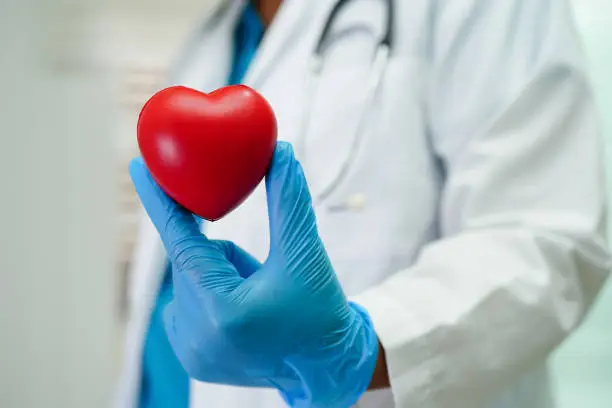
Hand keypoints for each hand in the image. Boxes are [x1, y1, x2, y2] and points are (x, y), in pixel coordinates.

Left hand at [130, 142, 378, 406]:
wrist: (327, 367)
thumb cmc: (321, 312)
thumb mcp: (305, 253)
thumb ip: (288, 201)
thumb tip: (278, 152)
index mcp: (224, 311)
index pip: (181, 242)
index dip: (160, 200)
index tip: (138, 165)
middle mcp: (197, 336)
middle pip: (192, 261)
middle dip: (222, 254)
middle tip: (260, 272)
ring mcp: (190, 352)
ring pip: (191, 280)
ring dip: (219, 274)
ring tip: (258, 298)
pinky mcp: (191, 359)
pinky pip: (189, 304)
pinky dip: (212, 295)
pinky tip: (244, 314)